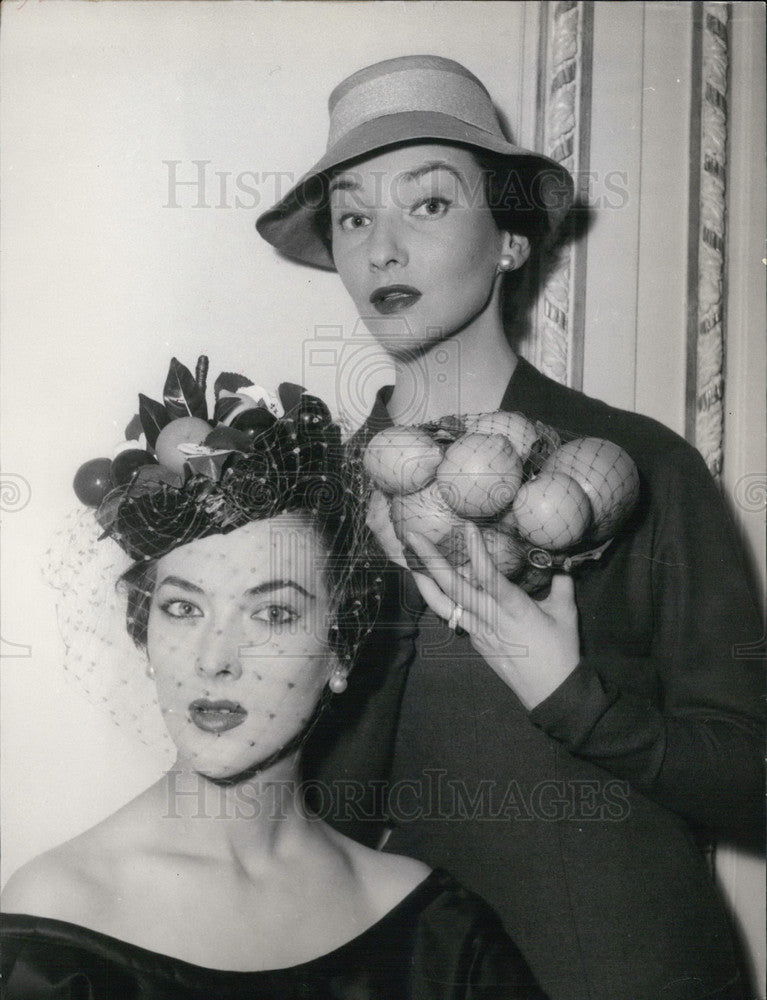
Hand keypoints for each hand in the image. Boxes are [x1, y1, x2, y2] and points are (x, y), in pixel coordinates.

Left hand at [406, 522, 580, 710]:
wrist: (551, 693)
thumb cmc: (562, 652)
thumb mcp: (567, 614)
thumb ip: (561, 584)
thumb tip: (561, 562)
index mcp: (515, 609)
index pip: (491, 577)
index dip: (477, 552)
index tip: (465, 527)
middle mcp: (491, 619)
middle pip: (455, 588)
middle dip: (432, 561)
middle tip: (413, 537)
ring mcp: (479, 631)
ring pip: (444, 604)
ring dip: (424, 581)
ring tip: (409, 560)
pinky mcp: (476, 640)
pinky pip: (453, 615)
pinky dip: (440, 597)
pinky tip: (432, 584)